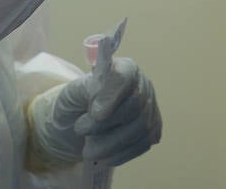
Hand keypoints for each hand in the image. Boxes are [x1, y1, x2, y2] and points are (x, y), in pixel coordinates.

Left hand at [27, 57, 161, 167]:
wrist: (80, 123)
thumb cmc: (77, 102)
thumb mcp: (73, 92)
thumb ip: (85, 91)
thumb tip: (100, 103)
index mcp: (124, 68)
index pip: (124, 76)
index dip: (112, 95)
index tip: (95, 113)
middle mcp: (142, 86)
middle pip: (135, 105)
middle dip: (105, 124)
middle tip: (80, 130)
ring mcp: (150, 109)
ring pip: (140, 128)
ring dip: (111, 144)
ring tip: (87, 150)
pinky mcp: (152, 132)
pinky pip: (142, 145)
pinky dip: (121, 154)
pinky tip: (103, 157)